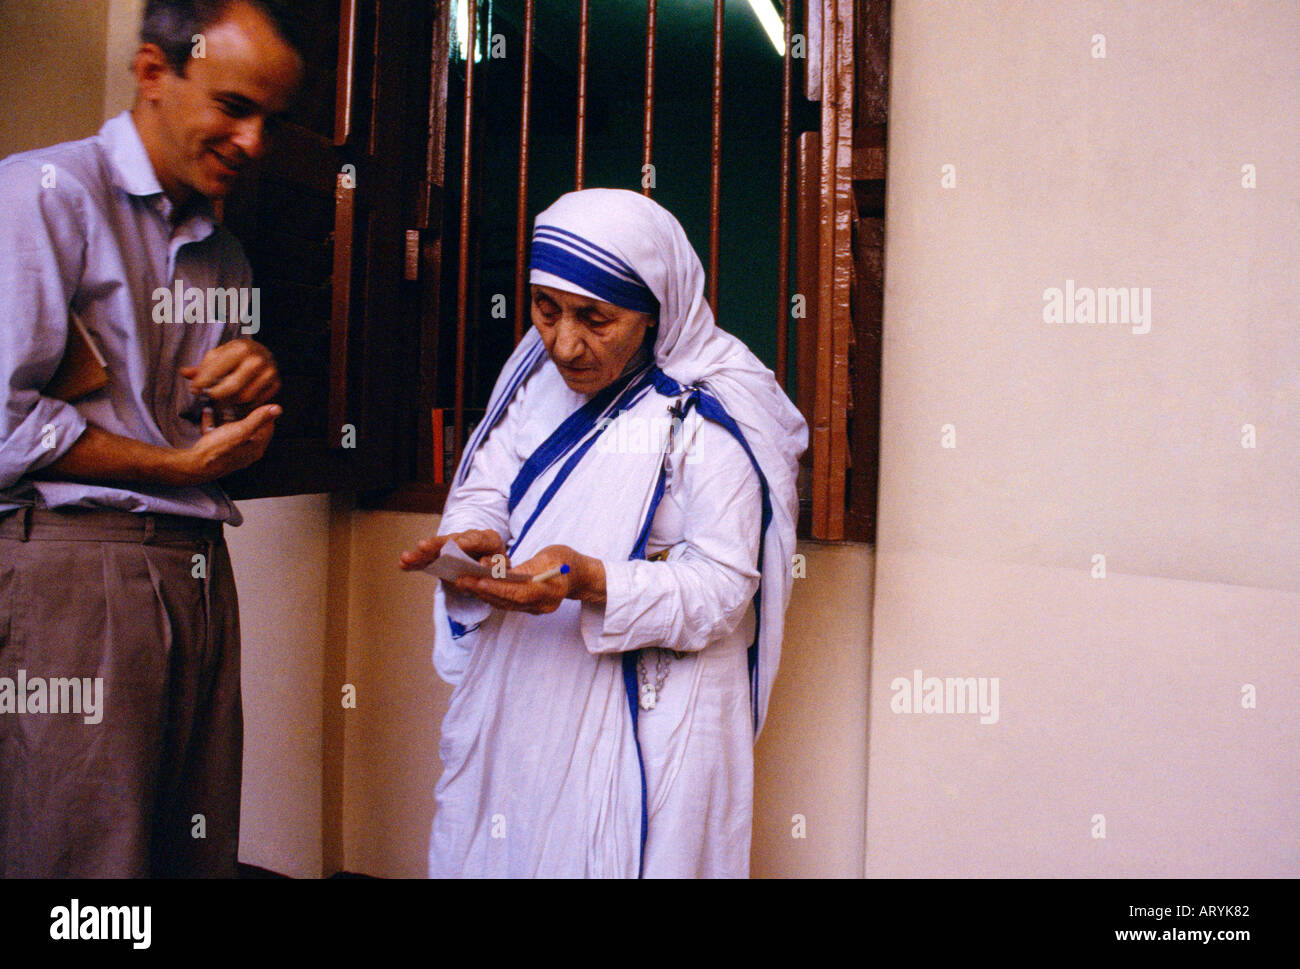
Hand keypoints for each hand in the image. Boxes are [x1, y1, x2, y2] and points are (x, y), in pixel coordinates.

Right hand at [171, 403, 280, 483]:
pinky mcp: (219, 453)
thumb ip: (259, 419)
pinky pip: (220, 435)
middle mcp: (248, 452)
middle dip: (248, 415)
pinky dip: (215, 424)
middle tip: (242, 402)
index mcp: (257, 447)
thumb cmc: (218, 449)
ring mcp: (234, 453)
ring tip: (226, 407)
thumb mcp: (241, 430)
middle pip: (253, 429)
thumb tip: (277, 409)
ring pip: (236, 432)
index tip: (259, 401)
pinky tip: (208, 413)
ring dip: (231, 419)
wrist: (194, 466)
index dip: (265, 413)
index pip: (269, 427)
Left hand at [181, 338, 280, 417]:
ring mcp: (269, 373)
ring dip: (230, 402)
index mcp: (240, 348)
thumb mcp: (218, 356)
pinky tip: (236, 402)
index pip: (217, 371)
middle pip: (232, 388)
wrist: (263, 353)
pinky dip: (244, 406)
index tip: (194, 390)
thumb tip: (184, 373)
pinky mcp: (276, 384)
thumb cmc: (235, 356)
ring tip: (221, 401)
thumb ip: (202, 367)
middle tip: (209, 397)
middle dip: (217, 395)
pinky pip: (256, 402)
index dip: (202, 383)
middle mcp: (257, 360)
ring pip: (244, 397)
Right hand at [398, 529, 507, 571]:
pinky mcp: (442, 554)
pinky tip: (403, 565)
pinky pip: (429, 558)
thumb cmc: (498, 566)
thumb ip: (496, 566)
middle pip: (450, 541)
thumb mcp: (503, 568)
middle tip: (422, 546)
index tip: (456, 545)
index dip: (466, 542)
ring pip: (436, 548)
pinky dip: (417, 562)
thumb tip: (482, 565)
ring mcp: (453, 544)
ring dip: (420, 554)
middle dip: (435, 545)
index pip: (476, 539)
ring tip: (406, 558)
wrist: (492, 565)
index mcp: (487, 539)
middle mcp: (467, 538)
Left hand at [447, 544, 605, 613]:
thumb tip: (501, 571)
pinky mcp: (527, 608)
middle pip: (508, 601)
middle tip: (460, 580)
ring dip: (481, 594)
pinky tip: (473, 586)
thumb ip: (528, 566)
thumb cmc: (563, 560)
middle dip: (483, 591)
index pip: (521, 593)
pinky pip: (506, 603)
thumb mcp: (549, 556)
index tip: (478, 580)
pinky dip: (489, 595)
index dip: (499, 588)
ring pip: (504, 604)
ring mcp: (535, 609)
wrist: (578, 575)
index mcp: (551, 591)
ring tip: (461, 581)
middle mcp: (542, 605)